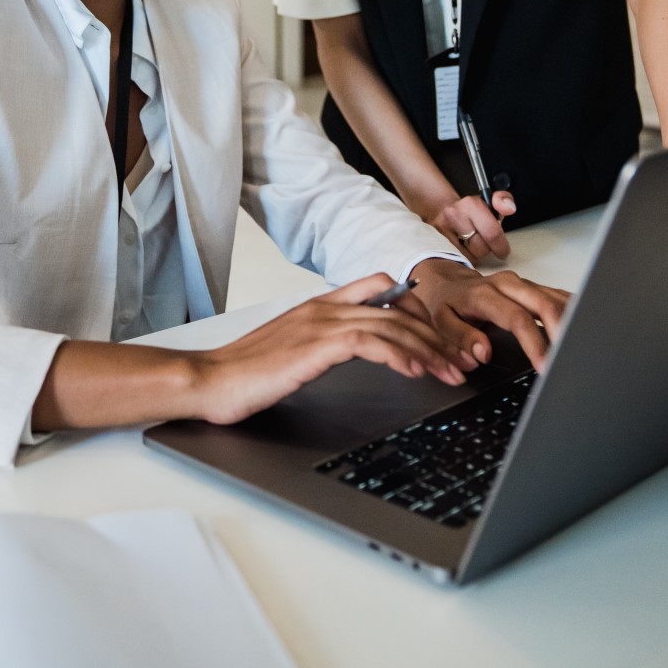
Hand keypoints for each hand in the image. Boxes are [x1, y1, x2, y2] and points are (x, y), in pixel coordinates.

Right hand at [193, 273, 478, 425]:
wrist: (209, 379)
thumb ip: (325, 341)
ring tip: (450, 370)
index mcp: (320, 305)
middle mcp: (324, 308)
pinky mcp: (315, 346)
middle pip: (396, 310)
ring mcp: (320, 324)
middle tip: (459, 360)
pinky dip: (399, 354)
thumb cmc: (245, 371)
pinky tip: (416, 371)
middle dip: (434, 336)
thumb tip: (357, 348)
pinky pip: (370, 343)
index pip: (380, 287)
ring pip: (391, 325)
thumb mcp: (293, 348)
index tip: (439, 333)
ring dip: (427, 349)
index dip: (416, 306)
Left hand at [406, 258, 569, 371]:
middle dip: (562, 332)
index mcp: (485, 295)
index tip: (545, 366)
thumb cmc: (445, 303)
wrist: (447, 281)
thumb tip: (483, 353)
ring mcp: (524, 284)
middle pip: (544, 304)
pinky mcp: (533, 287)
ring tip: (581, 350)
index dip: (534, 343)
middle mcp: (508, 285)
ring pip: (556, 299)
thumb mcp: (441, 322)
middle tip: (569, 361)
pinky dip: (574, 312)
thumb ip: (461, 337)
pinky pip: (559, 297)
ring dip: (572, 322)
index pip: (517, 318)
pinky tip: (583, 329)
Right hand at [431, 190, 515, 261]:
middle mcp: (454, 215)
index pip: (492, 233)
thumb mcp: (489, 203)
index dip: (501, 246)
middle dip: (488, 250)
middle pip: (481, 249)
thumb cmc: (470, 211)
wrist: (442, 210)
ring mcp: (442, 229)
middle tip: (487, 246)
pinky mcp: (435, 242)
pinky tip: (463, 249)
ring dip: (475, 255)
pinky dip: (464, 258)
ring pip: (470, 257)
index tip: (503, 251)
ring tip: (472, 244)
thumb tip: (509, 208)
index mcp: (471, 204)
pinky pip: (458, 260)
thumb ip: (503, 201)